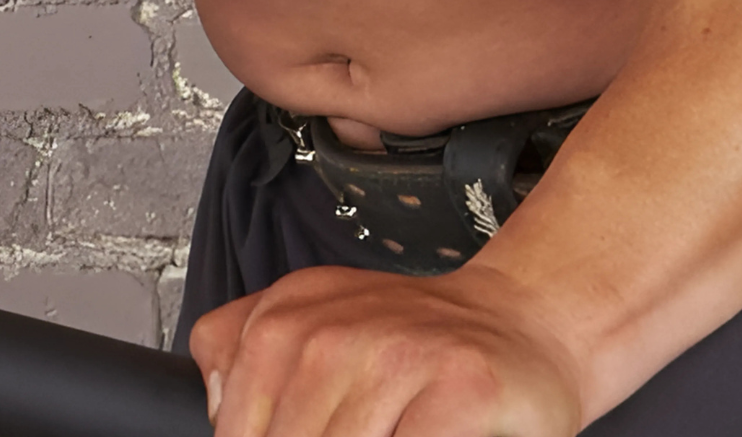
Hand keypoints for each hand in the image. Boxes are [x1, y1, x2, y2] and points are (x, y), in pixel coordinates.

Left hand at [189, 260, 583, 436]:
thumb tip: (218, 414)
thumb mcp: (317, 328)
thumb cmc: (418, 350)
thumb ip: (248, 361)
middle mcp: (334, 329)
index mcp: (287, 316)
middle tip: (361, 435)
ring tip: (384, 434)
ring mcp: (398, 354)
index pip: (235, 425)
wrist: (523, 323)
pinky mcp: (458, 386)